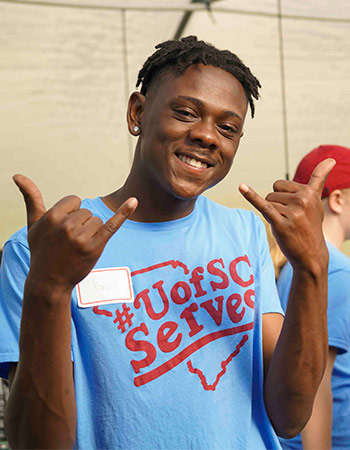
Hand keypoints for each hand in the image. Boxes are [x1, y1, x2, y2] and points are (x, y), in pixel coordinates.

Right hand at [13, 174, 137, 290]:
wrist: (49, 281)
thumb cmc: (41, 250)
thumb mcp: (33, 224)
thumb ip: (30, 198)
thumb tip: (17, 175)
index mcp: (52, 217)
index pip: (74, 200)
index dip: (70, 213)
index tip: (62, 229)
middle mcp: (67, 226)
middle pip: (86, 211)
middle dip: (80, 224)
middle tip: (68, 242)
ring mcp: (82, 237)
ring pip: (96, 220)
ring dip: (91, 232)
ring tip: (77, 247)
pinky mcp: (95, 247)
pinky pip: (111, 225)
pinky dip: (123, 213)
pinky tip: (134, 201)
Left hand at [238, 159, 335, 269]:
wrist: (310, 254)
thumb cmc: (310, 224)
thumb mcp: (316, 201)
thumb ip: (319, 179)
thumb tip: (330, 159)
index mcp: (308, 192)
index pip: (279, 184)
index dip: (282, 198)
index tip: (295, 210)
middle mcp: (302, 199)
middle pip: (272, 193)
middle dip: (276, 206)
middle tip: (289, 219)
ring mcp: (293, 212)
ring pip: (267, 203)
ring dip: (273, 215)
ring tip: (286, 225)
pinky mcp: (281, 223)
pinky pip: (263, 206)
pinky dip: (251, 196)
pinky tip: (241, 187)